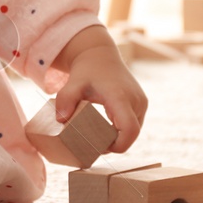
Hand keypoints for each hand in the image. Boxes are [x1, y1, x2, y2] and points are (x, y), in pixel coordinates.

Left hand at [48, 25, 148, 153]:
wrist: (100, 55)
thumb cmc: (87, 70)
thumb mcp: (73, 83)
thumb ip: (65, 99)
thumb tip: (61, 120)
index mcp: (121, 97)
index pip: (130, 130)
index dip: (119, 145)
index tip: (101, 148)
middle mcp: (136, 101)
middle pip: (132, 134)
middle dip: (116, 144)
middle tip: (95, 145)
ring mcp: (141, 102)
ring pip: (134, 130)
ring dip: (120, 137)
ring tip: (99, 138)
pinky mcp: (141, 104)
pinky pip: (134, 124)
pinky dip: (122, 130)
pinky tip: (106, 130)